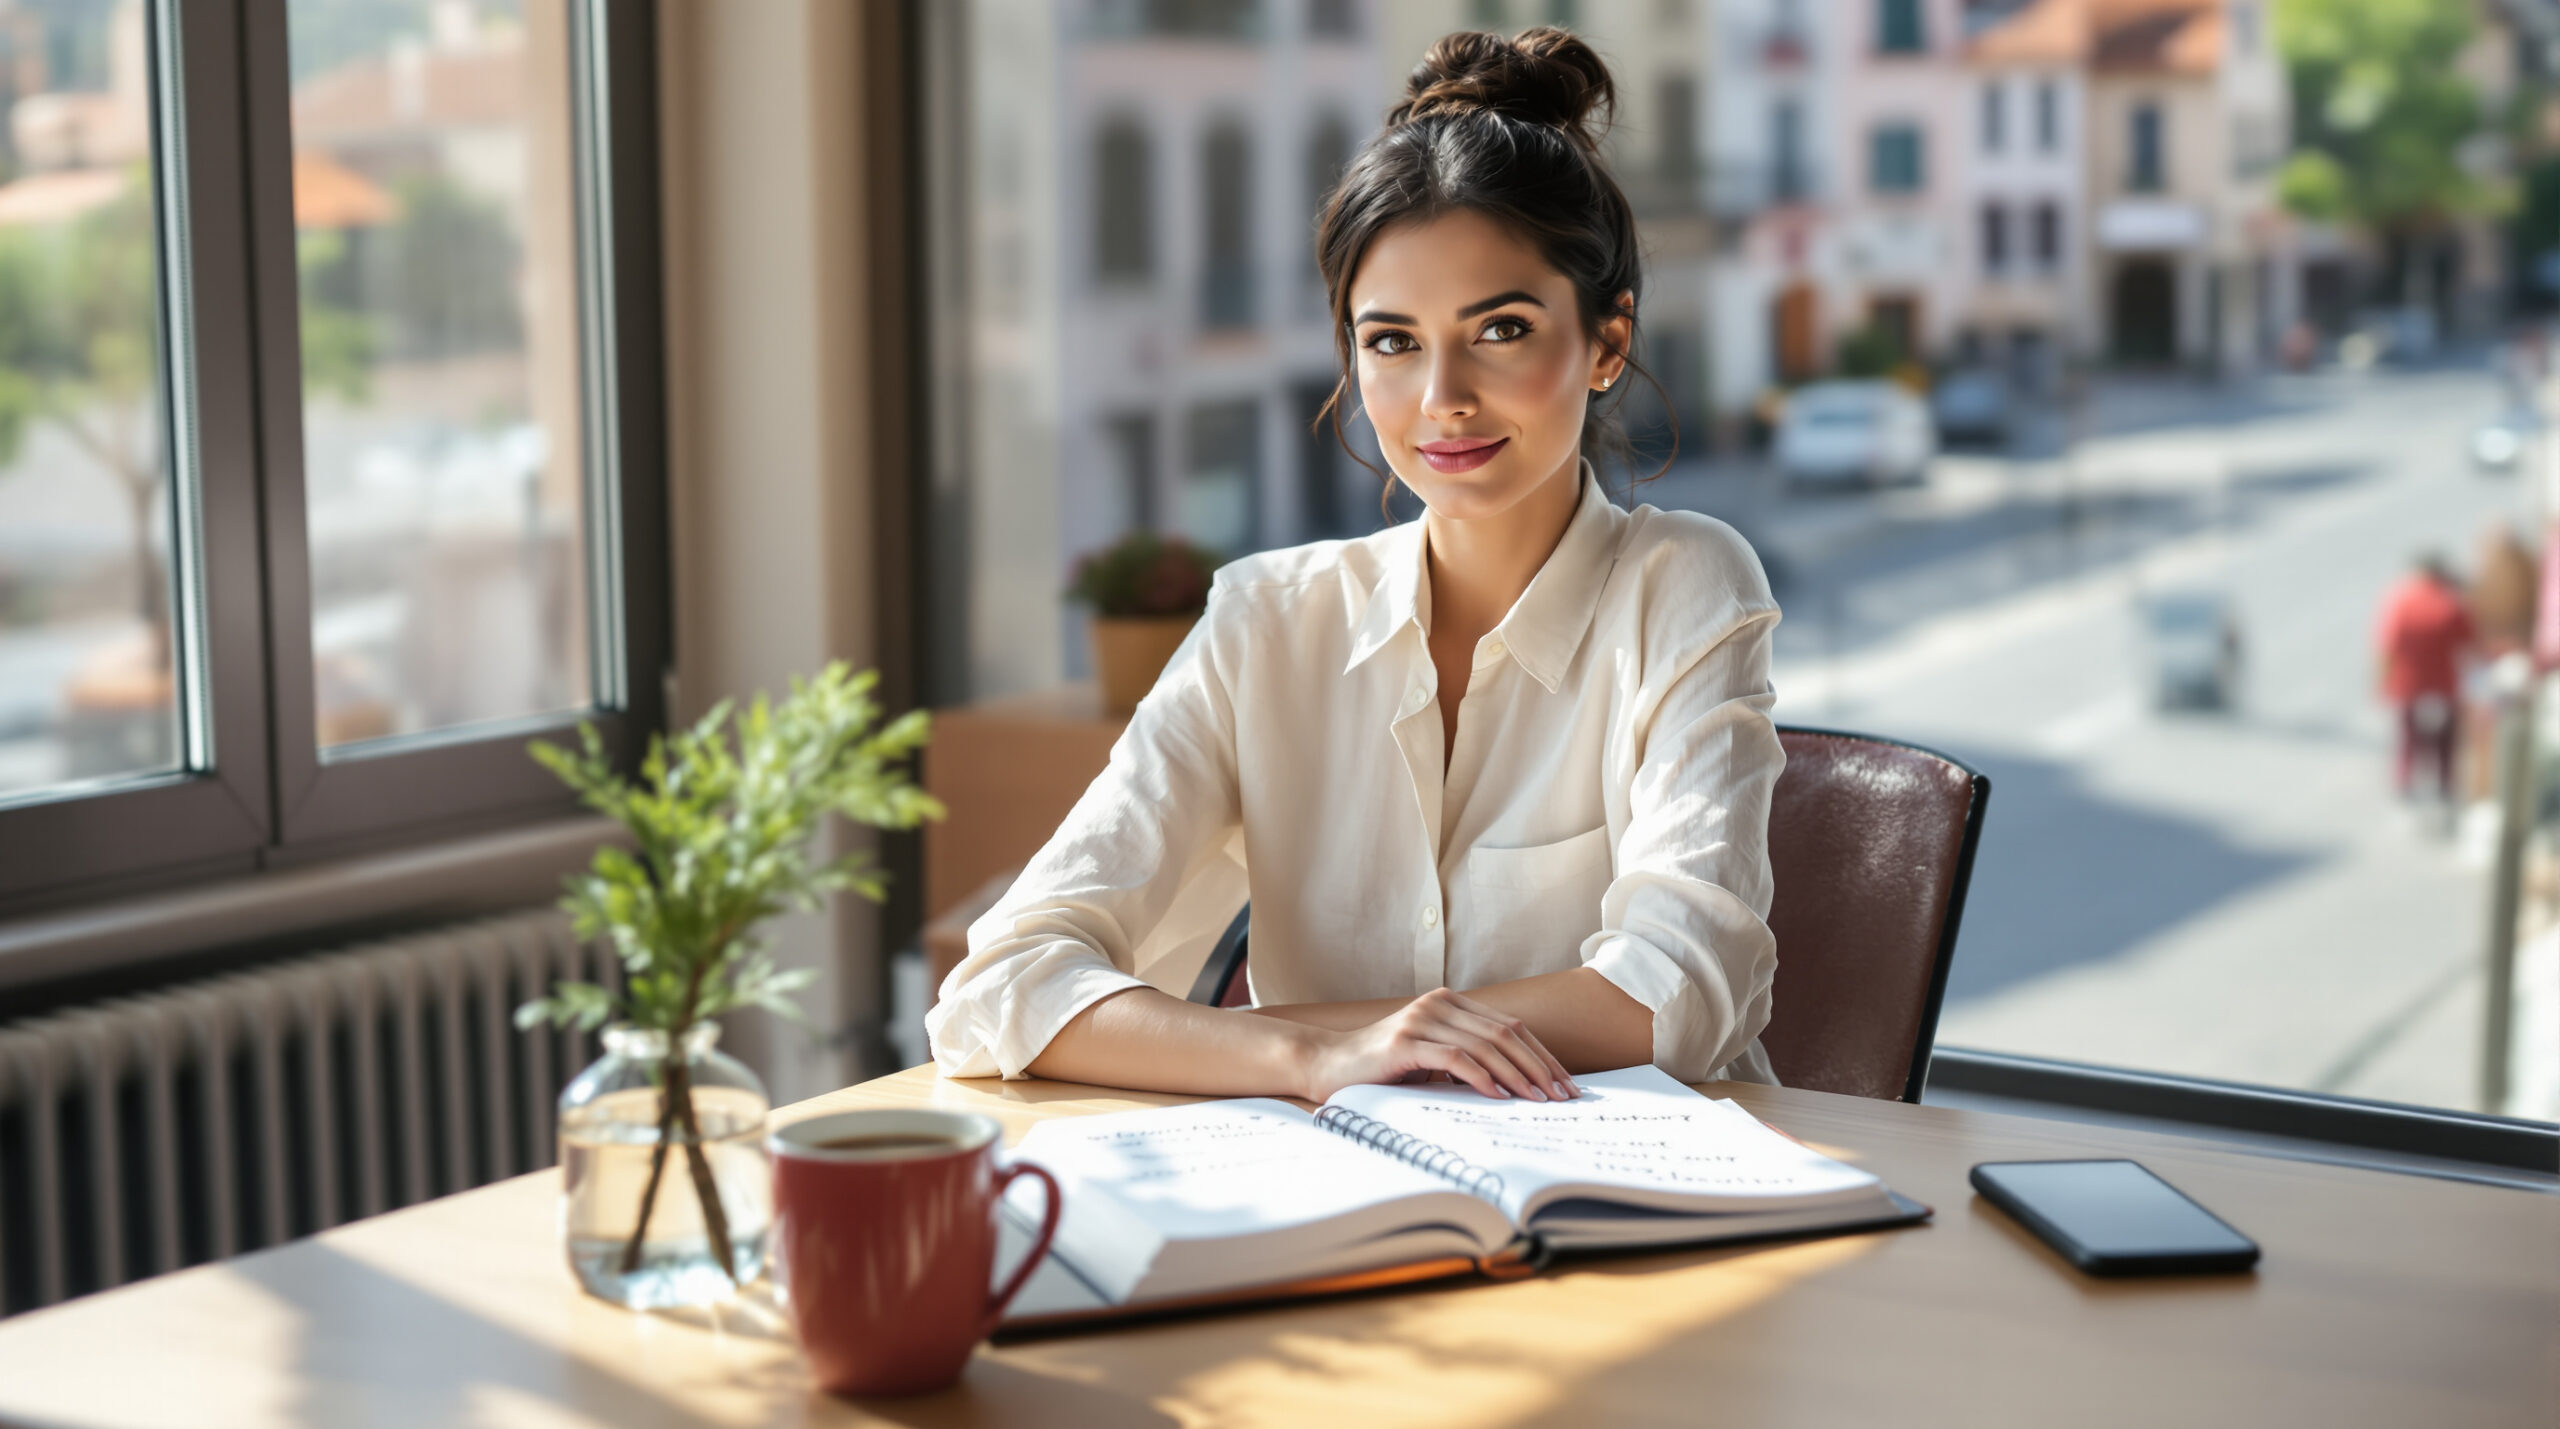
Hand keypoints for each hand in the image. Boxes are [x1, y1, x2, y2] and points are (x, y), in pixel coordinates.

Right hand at [1302, 987, 1580, 1102]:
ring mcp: (1421, 1020)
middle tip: (1562, 1096)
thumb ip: (1468, 1060)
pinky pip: (1454, 1058)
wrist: (1327, 1065)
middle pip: (1506, 1034)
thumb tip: (1521, 1088)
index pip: (1511, 1027)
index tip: (1565, 1084)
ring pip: (1486, 1046)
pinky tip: (1499, 1096)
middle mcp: (1439, 1004)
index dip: (1542, 1055)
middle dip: (1539, 1067)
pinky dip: (1481, 1077)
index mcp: (1450, 1004)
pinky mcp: (1405, 1042)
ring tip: (1539, 1100)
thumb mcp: (1432, 1060)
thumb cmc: (1383, 1069)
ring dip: (1518, 1075)